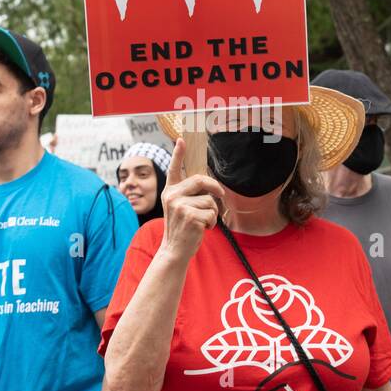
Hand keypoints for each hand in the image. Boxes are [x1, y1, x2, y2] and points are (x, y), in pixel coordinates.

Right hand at [157, 138, 224, 263]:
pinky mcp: (190, 216)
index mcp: (169, 192)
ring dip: (213, 212)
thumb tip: (212, 186)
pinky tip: (203, 228)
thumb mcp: (180, 208)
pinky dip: (213, 222)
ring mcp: (180, 205)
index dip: (178, 154)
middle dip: (215, 187)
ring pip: (210, 199)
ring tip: (203, 221)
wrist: (174, 250)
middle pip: (201, 180)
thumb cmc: (182, 228)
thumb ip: (189, 195)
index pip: (174, 169)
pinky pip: (212, 212)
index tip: (181, 140)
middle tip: (220, 194)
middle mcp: (172, 196)